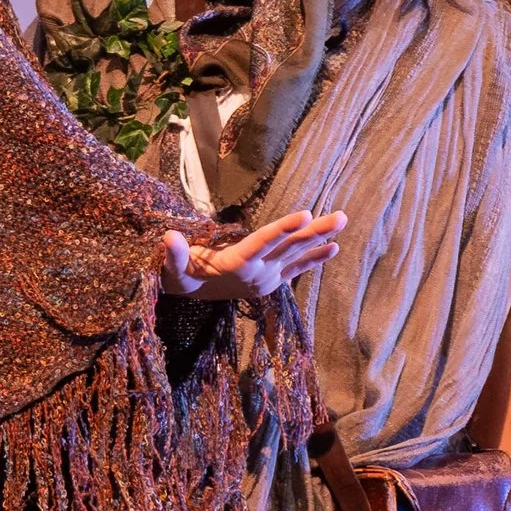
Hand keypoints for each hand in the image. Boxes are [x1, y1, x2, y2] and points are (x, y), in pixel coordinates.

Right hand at [161, 210, 346, 301]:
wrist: (191, 296)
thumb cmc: (181, 275)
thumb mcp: (175, 267)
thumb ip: (175, 254)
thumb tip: (168, 237)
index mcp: (236, 265)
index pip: (263, 242)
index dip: (283, 228)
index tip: (305, 214)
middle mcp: (257, 273)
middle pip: (289, 247)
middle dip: (315, 231)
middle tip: (341, 217)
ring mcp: (267, 278)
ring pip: (297, 254)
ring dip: (321, 239)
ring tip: (342, 222)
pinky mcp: (271, 281)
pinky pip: (296, 268)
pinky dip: (314, 258)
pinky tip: (334, 248)